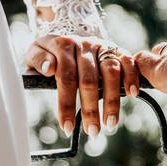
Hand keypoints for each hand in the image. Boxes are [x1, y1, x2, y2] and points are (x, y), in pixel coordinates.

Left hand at [25, 34, 139, 135]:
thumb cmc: (50, 51)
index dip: (67, 104)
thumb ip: (37, 59)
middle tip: (92, 131)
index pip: (65, 77)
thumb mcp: (34, 52)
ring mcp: (102, 46)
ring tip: (110, 123)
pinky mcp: (115, 48)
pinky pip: (127, 60)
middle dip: (91, 109)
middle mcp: (84, 45)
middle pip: (89, 79)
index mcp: (63, 46)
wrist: (67, 34)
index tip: (67, 127)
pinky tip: (132, 94)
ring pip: (111, 71)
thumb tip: (49, 68)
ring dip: (112, 100)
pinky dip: (131, 76)